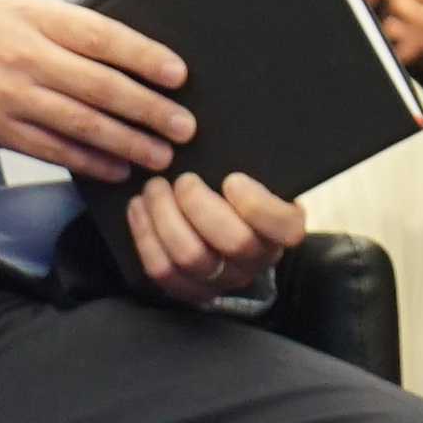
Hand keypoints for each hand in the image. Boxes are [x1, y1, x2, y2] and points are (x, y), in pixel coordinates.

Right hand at [0, 0, 191, 182]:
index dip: (145, 57)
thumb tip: (115, 44)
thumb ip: (60, 23)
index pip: (103, 36)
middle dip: (148, 109)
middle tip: (183, 125)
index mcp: (36, 18)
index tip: (178, 74)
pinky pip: (53, 150)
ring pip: (82, 124)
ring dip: (127, 142)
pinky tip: (116, 169)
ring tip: (159, 154)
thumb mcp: (10, 5)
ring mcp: (13, 97)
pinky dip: (89, 162)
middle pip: (101, 86)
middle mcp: (27, 57)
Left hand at [128, 170, 306, 305]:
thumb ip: (254, 161)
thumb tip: (228, 133)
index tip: (232, 179)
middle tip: (183, 179)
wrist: (230, 223)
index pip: (283, 226)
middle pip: (232, 242)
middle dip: (199, 205)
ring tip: (154, 188)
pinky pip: (163, 271)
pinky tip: (138, 208)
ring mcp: (223, 279)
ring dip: (164, 217)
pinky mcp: (190, 288)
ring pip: (190, 257)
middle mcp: (257, 259)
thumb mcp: (261, 172)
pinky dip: (146, 236)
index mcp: (284, 228)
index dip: (255, 205)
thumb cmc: (245, 187)